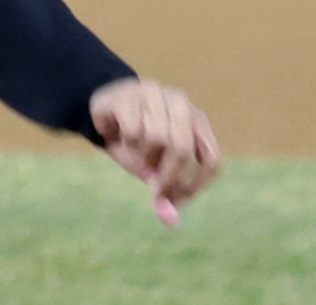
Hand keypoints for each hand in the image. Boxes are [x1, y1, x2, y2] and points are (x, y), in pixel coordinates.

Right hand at [89, 78, 220, 225]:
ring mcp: (154, 93)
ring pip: (155, 136)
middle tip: (151, 185)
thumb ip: (165, 194)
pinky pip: (132, 129)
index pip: (211, 158)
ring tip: (135, 152)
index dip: (196, 185)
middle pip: (181, 148)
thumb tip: (171, 222)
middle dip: (165, 174)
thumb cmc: (137, 141)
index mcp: (197, 120)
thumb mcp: (153, 170)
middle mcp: (180, 102)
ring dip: (141, 155)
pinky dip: (126, 142)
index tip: (175, 199)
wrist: (104, 110)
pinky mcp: (129, 93)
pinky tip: (120, 136)